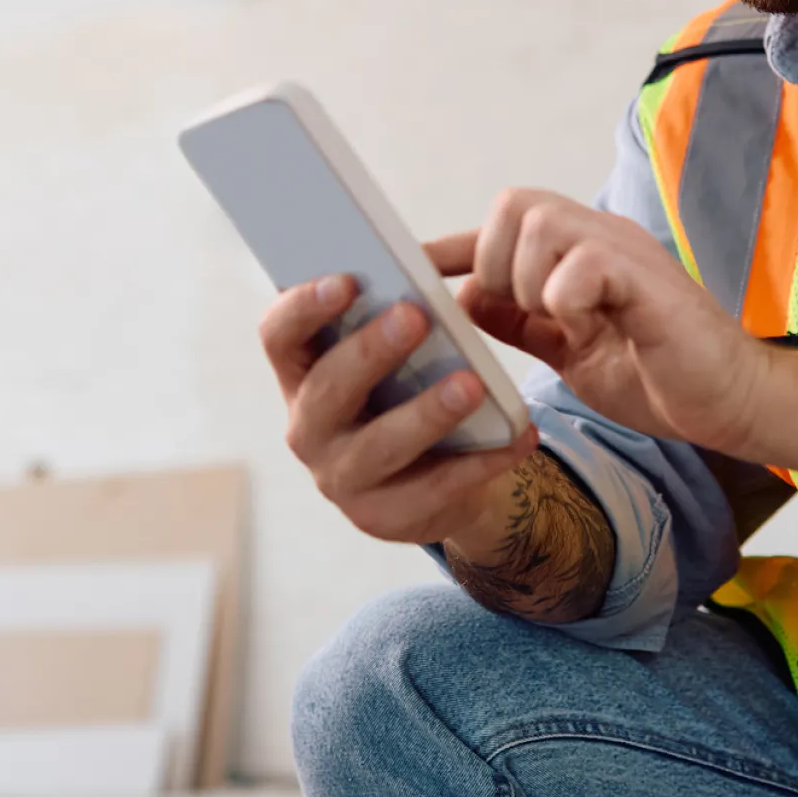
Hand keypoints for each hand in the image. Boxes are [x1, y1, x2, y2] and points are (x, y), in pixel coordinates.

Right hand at [258, 274, 536, 543]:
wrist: (435, 479)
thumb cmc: (407, 394)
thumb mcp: (394, 357)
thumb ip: (394, 318)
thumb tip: (424, 283)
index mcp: (302, 375)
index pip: (279, 335)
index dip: (304, 307)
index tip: (347, 279)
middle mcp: (309, 428)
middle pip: (327, 389)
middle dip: (370, 351)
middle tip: (415, 316)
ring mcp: (342, 478)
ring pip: (379, 446)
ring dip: (425, 413)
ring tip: (471, 384)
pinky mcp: (384, 517)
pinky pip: (435, 488)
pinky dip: (481, 462)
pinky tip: (519, 436)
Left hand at [429, 188, 775, 452]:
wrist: (732, 403)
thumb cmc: (659, 376)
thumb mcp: (571, 351)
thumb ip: (522, 323)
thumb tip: (464, 300)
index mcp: (580, 252)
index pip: (501, 226)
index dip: (450, 246)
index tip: (403, 268)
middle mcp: (600, 237)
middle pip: (513, 203)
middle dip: (493, 260)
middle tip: (516, 313)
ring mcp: (625, 253)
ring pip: (540, 221)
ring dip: (528, 279)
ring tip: (559, 322)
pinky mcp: (647, 279)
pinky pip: (582, 262)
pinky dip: (566, 295)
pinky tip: (587, 325)